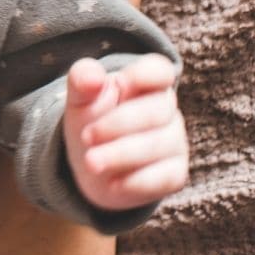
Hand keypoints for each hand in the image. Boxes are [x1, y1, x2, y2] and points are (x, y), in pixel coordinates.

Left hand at [62, 54, 187, 211]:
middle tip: (87, 137)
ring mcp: (174, 142)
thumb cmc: (91, 122)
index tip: (120, 84)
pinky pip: (164, 177)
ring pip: (159, 145)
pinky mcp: (175, 173)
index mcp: (145, 83)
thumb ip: (82, 80)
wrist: (93, 166)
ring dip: (121, 154)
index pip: (160, 70)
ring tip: (91, 162)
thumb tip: (92, 77)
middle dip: (118, 124)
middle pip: (158, 109)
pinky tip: (112, 184)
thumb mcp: (79, 100)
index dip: (144, 75)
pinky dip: (135, 182)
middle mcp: (166, 110)